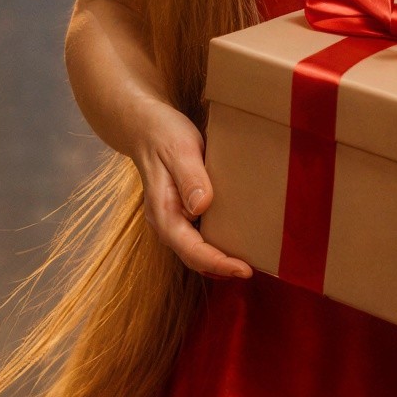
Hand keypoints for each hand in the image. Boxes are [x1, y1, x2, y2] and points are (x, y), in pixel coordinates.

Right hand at [129, 102, 253, 279]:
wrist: (144, 126)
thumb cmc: (163, 134)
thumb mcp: (180, 149)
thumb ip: (190, 178)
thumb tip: (201, 207)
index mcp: (163, 212)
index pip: (190, 249)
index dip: (217, 262)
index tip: (243, 269)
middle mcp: (165, 221)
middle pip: (194, 257)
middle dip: (221, 267)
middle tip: (252, 269)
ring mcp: (172, 219)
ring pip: (195, 250)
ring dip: (219, 259)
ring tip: (249, 261)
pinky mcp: (181, 212)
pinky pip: (198, 236)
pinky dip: (216, 244)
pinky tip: (237, 241)